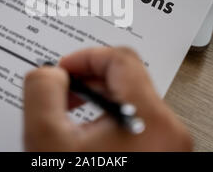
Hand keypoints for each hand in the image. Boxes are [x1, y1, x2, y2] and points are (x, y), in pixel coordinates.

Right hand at [24, 47, 192, 150]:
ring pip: (132, 101)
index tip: (63, 69)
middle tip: (63, 91)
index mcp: (151, 121)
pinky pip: (136, 123)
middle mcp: (170, 132)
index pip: (121, 59)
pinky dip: (109, 120)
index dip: (85, 56)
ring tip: (71, 116)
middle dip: (88, 80)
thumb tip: (49, 73)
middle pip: (129, 78)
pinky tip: (87, 135)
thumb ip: (42, 91)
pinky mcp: (162, 156)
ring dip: (97, 101)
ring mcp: (170, 147)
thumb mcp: (47, 141)